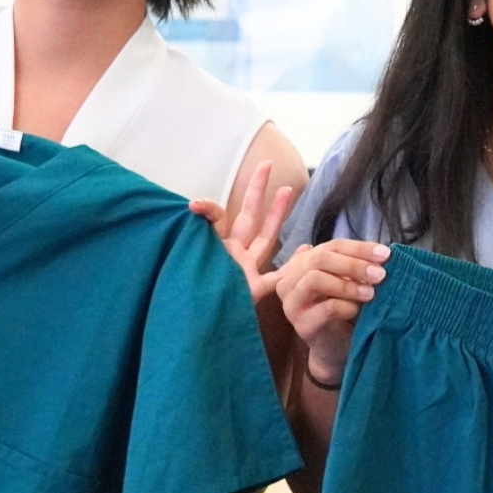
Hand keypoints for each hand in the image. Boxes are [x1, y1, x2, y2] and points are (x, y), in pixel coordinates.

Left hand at [189, 160, 294, 305]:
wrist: (193, 327)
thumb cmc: (188, 295)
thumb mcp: (185, 258)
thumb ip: (199, 229)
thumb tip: (193, 206)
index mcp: (216, 247)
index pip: (217, 218)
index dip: (209, 208)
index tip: (194, 206)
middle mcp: (232, 254)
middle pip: (248, 217)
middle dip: (257, 191)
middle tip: (266, 165)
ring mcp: (245, 271)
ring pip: (266, 237)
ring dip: (277, 214)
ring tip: (288, 190)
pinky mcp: (253, 291)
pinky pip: (276, 279)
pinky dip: (293, 267)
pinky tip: (306, 251)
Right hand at [274, 239, 389, 385]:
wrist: (336, 348)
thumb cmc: (344, 311)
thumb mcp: (350, 283)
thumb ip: (357, 266)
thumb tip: (381, 253)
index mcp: (303, 263)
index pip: (332, 246)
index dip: (359, 248)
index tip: (385, 254)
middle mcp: (291, 279)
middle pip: (319, 258)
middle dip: (353, 264)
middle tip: (380, 274)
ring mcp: (291, 302)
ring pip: (314, 280)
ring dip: (347, 285)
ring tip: (371, 293)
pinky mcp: (301, 324)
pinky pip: (325, 309)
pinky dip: (347, 306)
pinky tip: (358, 310)